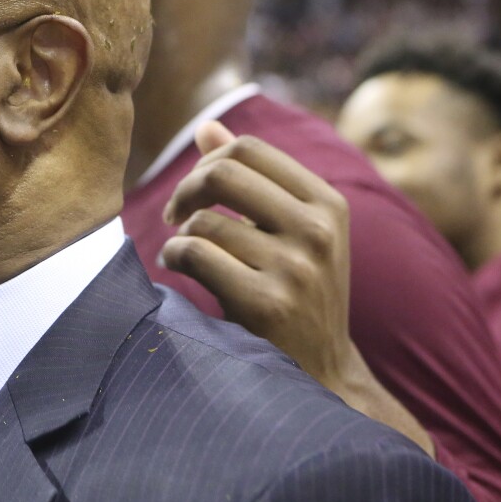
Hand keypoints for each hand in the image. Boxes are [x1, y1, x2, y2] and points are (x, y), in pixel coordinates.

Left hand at [160, 122, 433, 455]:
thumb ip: (251, 179)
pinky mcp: (267, 303)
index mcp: (328, 204)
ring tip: (182, 252)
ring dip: (179, 235)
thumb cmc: (298, 292)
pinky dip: (173, 257)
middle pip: (224, 172)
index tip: (195, 189)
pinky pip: (196, 254)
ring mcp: (296, 268)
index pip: (250, 149)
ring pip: (205, 221)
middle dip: (186, 189)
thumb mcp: (289, 231)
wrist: (323, 375)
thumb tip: (206, 126)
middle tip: (175, 215)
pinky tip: (176, 267)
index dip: (208, 161)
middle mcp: (318, 230)